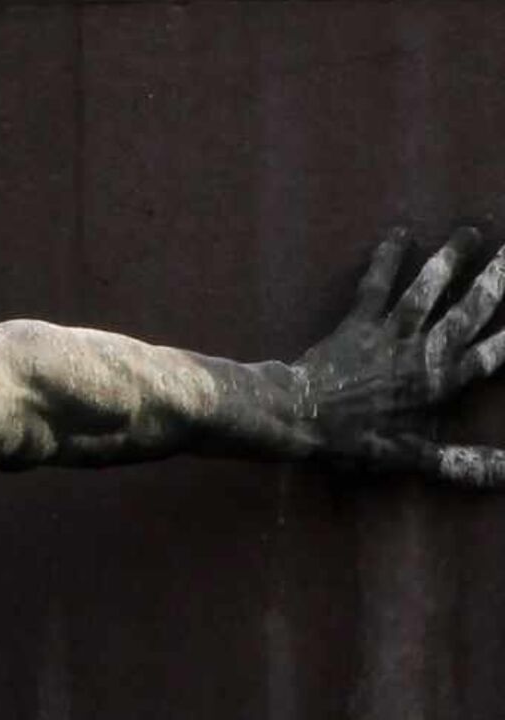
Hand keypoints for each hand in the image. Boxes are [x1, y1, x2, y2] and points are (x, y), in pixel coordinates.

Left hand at [294, 226, 504, 485]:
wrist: (297, 417)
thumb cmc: (350, 441)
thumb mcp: (409, 456)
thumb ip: (459, 462)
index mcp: (438, 384)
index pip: (488, 357)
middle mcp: (421, 352)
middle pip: (467, 312)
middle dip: (494, 282)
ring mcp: (390, 332)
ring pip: (427, 289)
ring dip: (450, 259)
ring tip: (470, 232)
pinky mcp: (358, 321)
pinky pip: (376, 284)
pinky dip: (387, 258)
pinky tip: (400, 234)